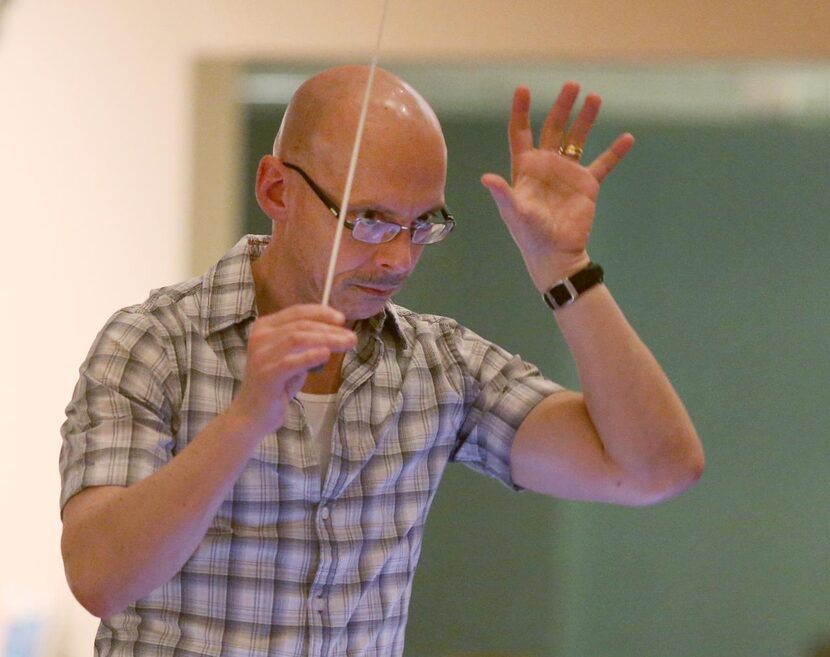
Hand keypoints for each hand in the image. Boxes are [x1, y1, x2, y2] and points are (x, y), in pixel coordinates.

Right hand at [229, 304, 356, 435]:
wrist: (252, 415)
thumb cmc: (276, 385)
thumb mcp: (292, 358)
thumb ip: (306, 344)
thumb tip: (337, 334)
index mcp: (264, 328)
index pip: (296, 312)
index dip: (321, 313)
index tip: (342, 319)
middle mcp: (260, 337)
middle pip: (300, 325)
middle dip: (329, 329)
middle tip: (351, 337)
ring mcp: (261, 355)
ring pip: (297, 338)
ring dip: (326, 339)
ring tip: (346, 344)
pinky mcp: (265, 374)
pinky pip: (291, 361)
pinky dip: (310, 356)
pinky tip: (326, 354)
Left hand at [481, 82, 633, 290]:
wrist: (555, 254)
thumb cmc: (529, 235)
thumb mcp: (514, 212)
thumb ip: (503, 193)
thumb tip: (486, 178)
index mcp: (525, 168)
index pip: (520, 132)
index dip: (521, 111)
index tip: (523, 88)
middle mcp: (546, 165)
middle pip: (553, 128)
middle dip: (561, 106)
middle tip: (572, 85)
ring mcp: (568, 173)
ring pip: (577, 139)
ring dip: (586, 119)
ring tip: (595, 97)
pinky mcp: (587, 185)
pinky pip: (603, 164)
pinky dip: (615, 152)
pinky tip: (628, 138)